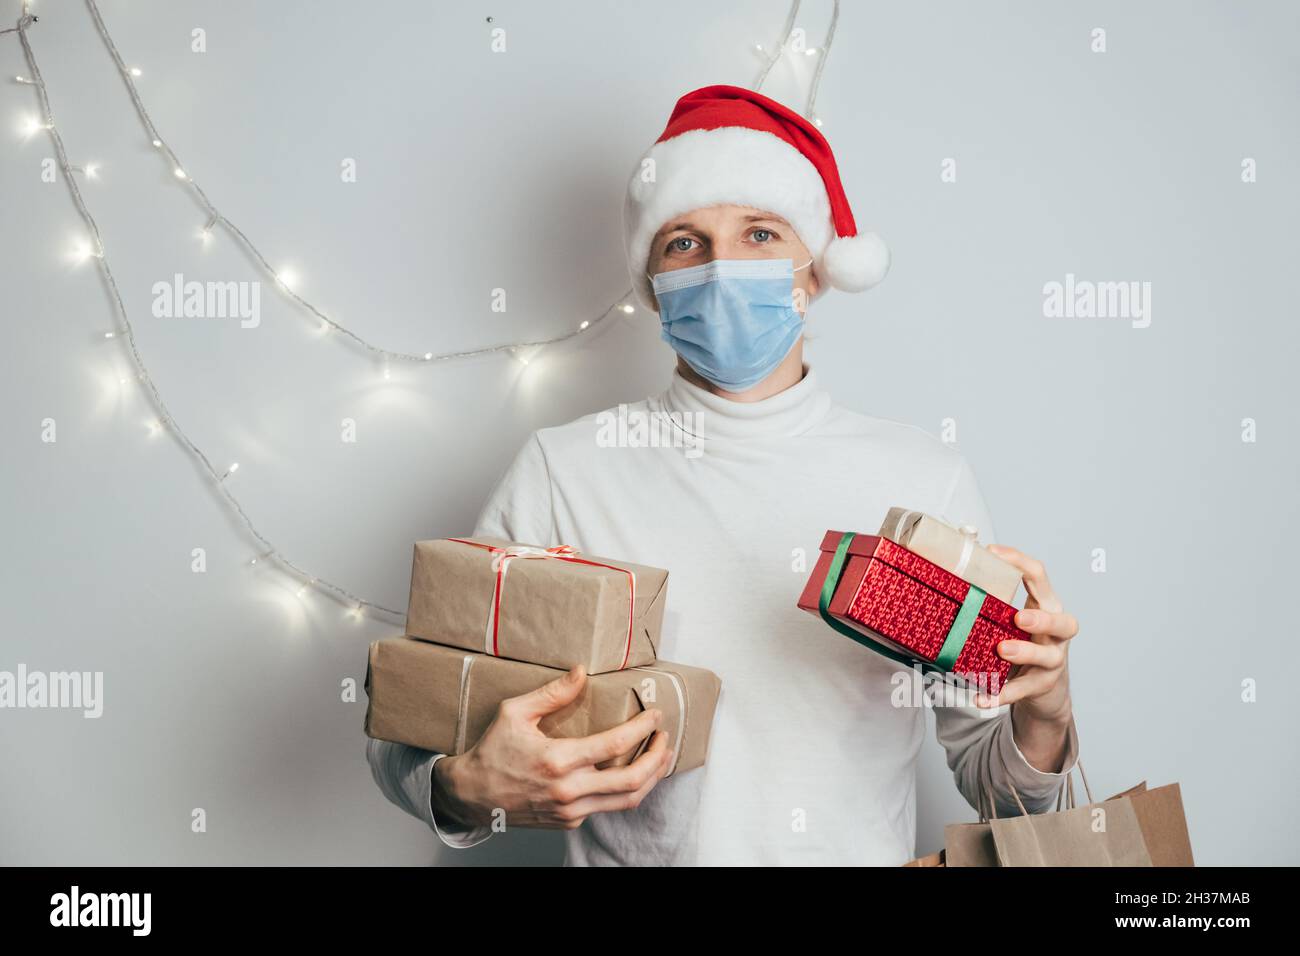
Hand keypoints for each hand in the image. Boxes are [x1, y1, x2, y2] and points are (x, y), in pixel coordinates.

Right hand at [432, 665, 673, 830]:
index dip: (643, 728)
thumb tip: (581, 672)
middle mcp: (568, 790)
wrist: (472, 796)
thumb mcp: (514, 713)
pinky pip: (606, 807)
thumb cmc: (492, 751)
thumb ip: (552, 693)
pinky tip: (630, 773)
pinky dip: (625, 790)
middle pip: (632, 780)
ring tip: (660, 757)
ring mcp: (570, 811)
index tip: (655, 715)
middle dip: (657, 757)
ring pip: (626, 800)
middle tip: (665, 738)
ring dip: (650, 778)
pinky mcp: (568, 822)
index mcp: (558, 760)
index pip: (615, 744)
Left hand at [976, 544, 1075, 724]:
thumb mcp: (1013, 618)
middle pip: (1062, 621)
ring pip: (1047, 656)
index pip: (1040, 577)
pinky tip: (981, 698)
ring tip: (1002, 650)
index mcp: (1046, 606)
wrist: (1045, 689)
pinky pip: (1022, 691)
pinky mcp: (1042, 686)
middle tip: (1018, 616)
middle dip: (1041, 618)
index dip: (1020, 561)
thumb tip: (945, 576)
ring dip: (1025, 652)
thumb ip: (993, 601)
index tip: (992, 551)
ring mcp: (1053, 661)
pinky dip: (1000, 694)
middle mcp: (1056, 633)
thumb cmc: (1023, 642)